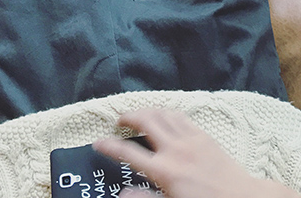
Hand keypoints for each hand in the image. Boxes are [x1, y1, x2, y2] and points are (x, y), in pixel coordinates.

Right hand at [93, 108, 300, 197]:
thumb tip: (121, 195)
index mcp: (164, 171)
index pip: (128, 153)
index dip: (110, 146)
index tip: (98, 141)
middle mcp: (174, 149)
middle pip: (145, 121)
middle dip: (128, 116)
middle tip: (118, 121)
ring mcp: (189, 138)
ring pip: (161, 113)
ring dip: (146, 110)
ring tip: (137, 115)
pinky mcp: (203, 134)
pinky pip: (179, 115)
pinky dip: (165, 112)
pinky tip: (162, 116)